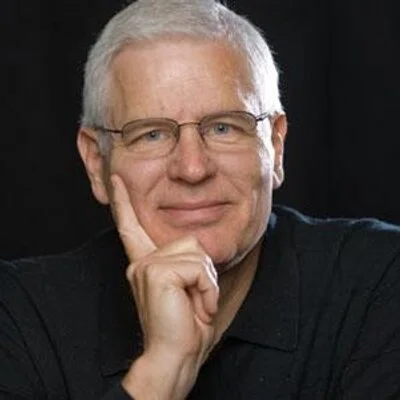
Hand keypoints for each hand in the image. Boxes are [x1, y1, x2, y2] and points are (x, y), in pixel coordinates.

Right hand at [111, 175, 218, 399]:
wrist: (175, 357)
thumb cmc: (185, 327)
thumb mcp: (188, 289)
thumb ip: (186, 264)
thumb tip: (196, 246)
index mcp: (146, 264)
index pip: (132, 227)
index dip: (124, 203)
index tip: (116, 179)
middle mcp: (141, 262)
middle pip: (191, 242)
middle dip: (204, 273)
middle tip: (194, 301)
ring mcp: (145, 265)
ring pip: (197, 254)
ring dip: (206, 283)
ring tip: (193, 304)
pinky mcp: (156, 271)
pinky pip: (199, 268)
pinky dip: (207, 290)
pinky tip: (195, 307)